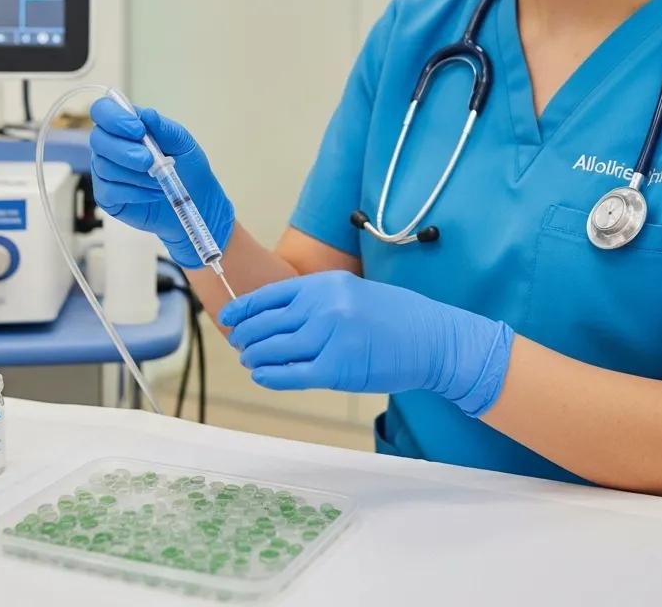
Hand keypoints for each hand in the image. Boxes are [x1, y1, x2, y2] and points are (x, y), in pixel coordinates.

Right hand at [89, 98, 234, 268]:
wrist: (195, 202)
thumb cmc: (188, 167)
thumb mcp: (182, 143)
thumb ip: (163, 128)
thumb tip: (146, 114)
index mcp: (125, 126)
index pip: (103, 111)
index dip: (114, 118)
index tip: (139, 130)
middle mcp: (110, 146)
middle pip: (98, 140)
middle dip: (125, 151)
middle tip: (150, 161)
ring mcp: (105, 171)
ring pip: (105, 167)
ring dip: (136, 175)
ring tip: (161, 179)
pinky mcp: (106, 196)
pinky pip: (110, 191)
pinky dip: (135, 192)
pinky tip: (153, 193)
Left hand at [219, 271, 513, 416]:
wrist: (432, 339)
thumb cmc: (395, 317)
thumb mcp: (352, 293)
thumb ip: (316, 301)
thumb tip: (277, 315)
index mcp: (325, 284)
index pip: (270, 295)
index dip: (243, 309)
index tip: (228, 319)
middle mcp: (324, 307)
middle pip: (267, 323)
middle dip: (246, 336)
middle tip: (238, 344)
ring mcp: (330, 337)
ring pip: (274, 350)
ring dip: (256, 357)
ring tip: (249, 361)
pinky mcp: (337, 368)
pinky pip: (292, 375)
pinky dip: (272, 376)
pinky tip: (263, 376)